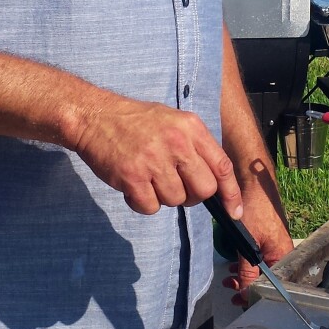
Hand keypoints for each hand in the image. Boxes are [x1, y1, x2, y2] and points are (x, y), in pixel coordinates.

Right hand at [73, 92, 243, 217]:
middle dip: (192, 196)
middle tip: (174, 186)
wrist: (95, 116)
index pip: (222, 166)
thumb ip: (195, 147)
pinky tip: (133, 186)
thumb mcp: (174, 122)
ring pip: (176, 201)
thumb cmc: (136, 122)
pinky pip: (150, 207)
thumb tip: (216, 184)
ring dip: (163, 197)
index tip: (233, 212)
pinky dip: (142, 202)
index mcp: (191, 128)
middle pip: (203, 190)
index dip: (231, 193)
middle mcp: (176, 143)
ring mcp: (154, 160)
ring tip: (147, 178)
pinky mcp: (132, 177)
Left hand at [222, 181, 292, 306]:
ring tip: (229, 278)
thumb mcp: (248, 243)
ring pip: (261, 269)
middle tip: (230, 289)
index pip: (272, 286)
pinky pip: (258, 258)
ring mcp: (274, 245)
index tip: (238, 300)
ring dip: (245, 275)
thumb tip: (246, 294)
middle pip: (267, 279)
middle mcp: (282, 253)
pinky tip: (235, 266)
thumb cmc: (255, 210)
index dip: (254, 295)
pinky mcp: (267, 239)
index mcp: (284, 256)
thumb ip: (247, 270)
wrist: (254, 184)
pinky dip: (246, 264)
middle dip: (247, 286)